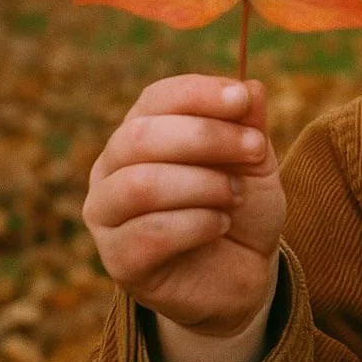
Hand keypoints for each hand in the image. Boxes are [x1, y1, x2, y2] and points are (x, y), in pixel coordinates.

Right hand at [83, 75, 285, 337]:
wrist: (243, 275)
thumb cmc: (240, 209)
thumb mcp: (255, 163)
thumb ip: (249, 126)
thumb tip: (252, 86)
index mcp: (140, 133)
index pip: (156, 99)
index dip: (199, 94)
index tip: (242, 100)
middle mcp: (111, 169)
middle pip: (140, 137)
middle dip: (205, 137)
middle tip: (255, 149)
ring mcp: (107, 216)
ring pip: (139, 185)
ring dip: (202, 184)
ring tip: (235, 195)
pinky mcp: (118, 261)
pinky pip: (149, 233)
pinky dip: (197, 224)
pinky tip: (221, 225)